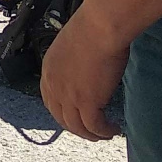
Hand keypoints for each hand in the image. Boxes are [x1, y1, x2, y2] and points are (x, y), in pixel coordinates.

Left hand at [39, 3, 127, 140]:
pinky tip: (113, 129)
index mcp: (48, 70)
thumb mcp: (72, 46)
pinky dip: (103, 131)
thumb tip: (85, 69)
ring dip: (91, 134)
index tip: (75, 116)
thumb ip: (73, 62)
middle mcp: (54, 86)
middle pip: (62, 118)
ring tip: (104, 134)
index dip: (63, 113)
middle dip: (76, 128)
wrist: (100, 27)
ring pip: (77, 127)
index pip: (50, 101)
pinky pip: (94, 126)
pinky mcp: (86, 103)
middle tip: (91, 131)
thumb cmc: (93, 28)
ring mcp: (68, 96)